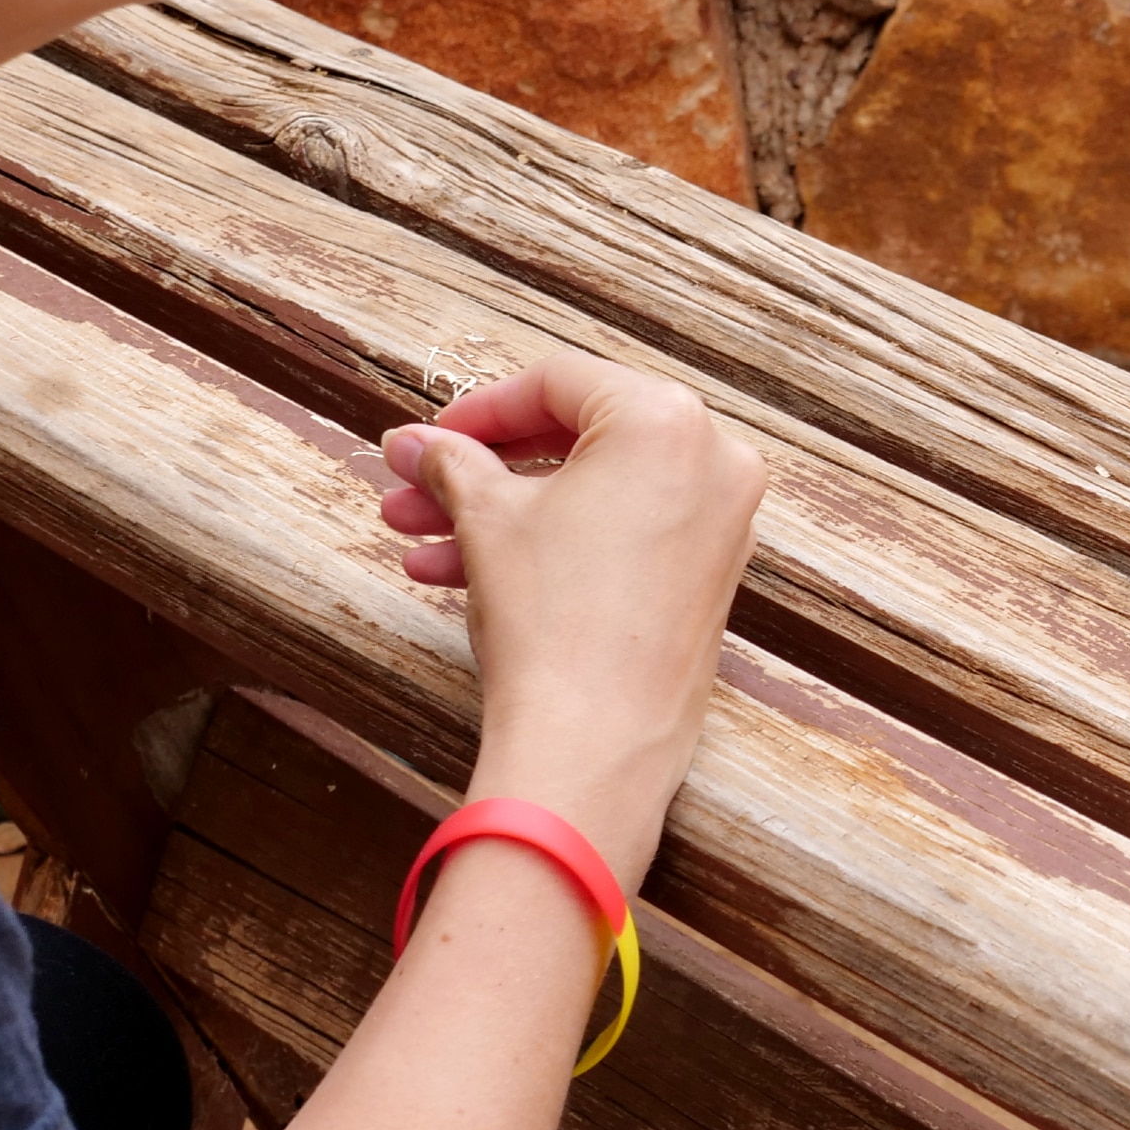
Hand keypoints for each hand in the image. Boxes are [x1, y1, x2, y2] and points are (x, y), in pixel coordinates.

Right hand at [377, 350, 766, 883]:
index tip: (427, 440)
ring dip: (498, 515)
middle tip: (410, 491)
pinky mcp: (706, 579)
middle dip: (479, 471)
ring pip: (588, 497)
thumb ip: (453, 463)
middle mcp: (712, 462)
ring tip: (415, 542)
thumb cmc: (552, 622)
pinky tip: (460, 572)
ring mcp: (718, 524)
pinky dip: (549, 545)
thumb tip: (417, 445)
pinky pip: (618, 537)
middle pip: (573, 440)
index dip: (477, 410)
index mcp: (666, 421)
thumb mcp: (487, 519)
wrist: (592, 746)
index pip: (557, 383)